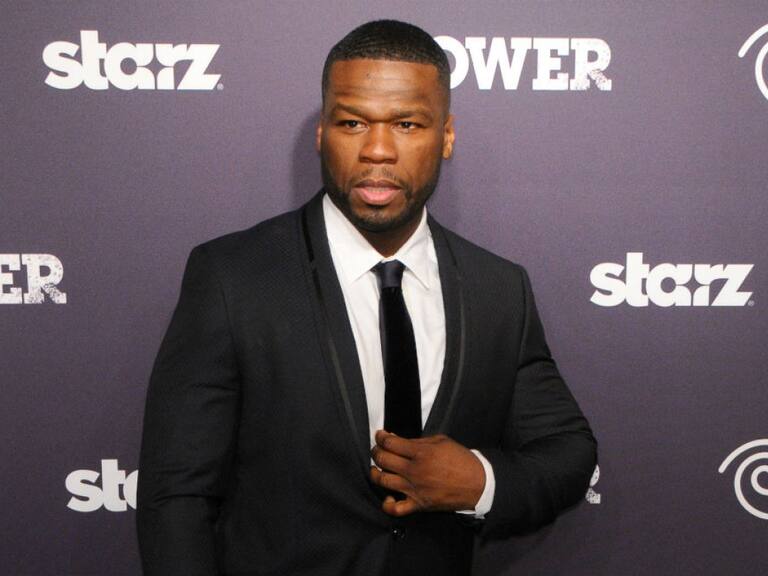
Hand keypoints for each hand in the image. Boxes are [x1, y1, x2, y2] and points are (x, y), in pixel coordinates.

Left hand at [369, 430, 485, 516]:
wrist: (478, 483)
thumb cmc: (461, 460)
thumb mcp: (441, 441)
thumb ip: (416, 440)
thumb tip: (395, 438)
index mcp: (422, 453)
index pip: (390, 443)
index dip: (380, 437)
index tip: (380, 435)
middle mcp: (415, 471)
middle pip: (383, 459)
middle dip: (376, 451)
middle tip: (378, 449)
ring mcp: (415, 489)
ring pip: (383, 481)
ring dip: (375, 472)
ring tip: (377, 468)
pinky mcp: (419, 504)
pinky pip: (395, 509)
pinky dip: (387, 503)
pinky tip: (388, 495)